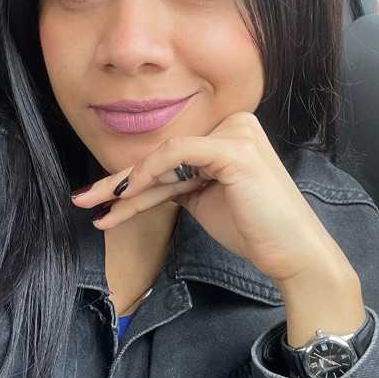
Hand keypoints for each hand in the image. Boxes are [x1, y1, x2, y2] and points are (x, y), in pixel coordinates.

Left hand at [71, 111, 353, 286]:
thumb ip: (177, 181)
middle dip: (120, 182)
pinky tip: (126, 195)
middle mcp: (232, 124)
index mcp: (227, 132)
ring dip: (124, 187)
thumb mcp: (203, 198)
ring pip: (164, 157)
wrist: (294, 253)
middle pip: (164, 157)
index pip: (170, 157)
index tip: (102, 202)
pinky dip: (149, 172)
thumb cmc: (252, 227)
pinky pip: (177, 154)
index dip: (133, 180)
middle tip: (85, 199)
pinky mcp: (233, 148)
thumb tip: (135, 182)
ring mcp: (235, 132)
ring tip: (91, 205)